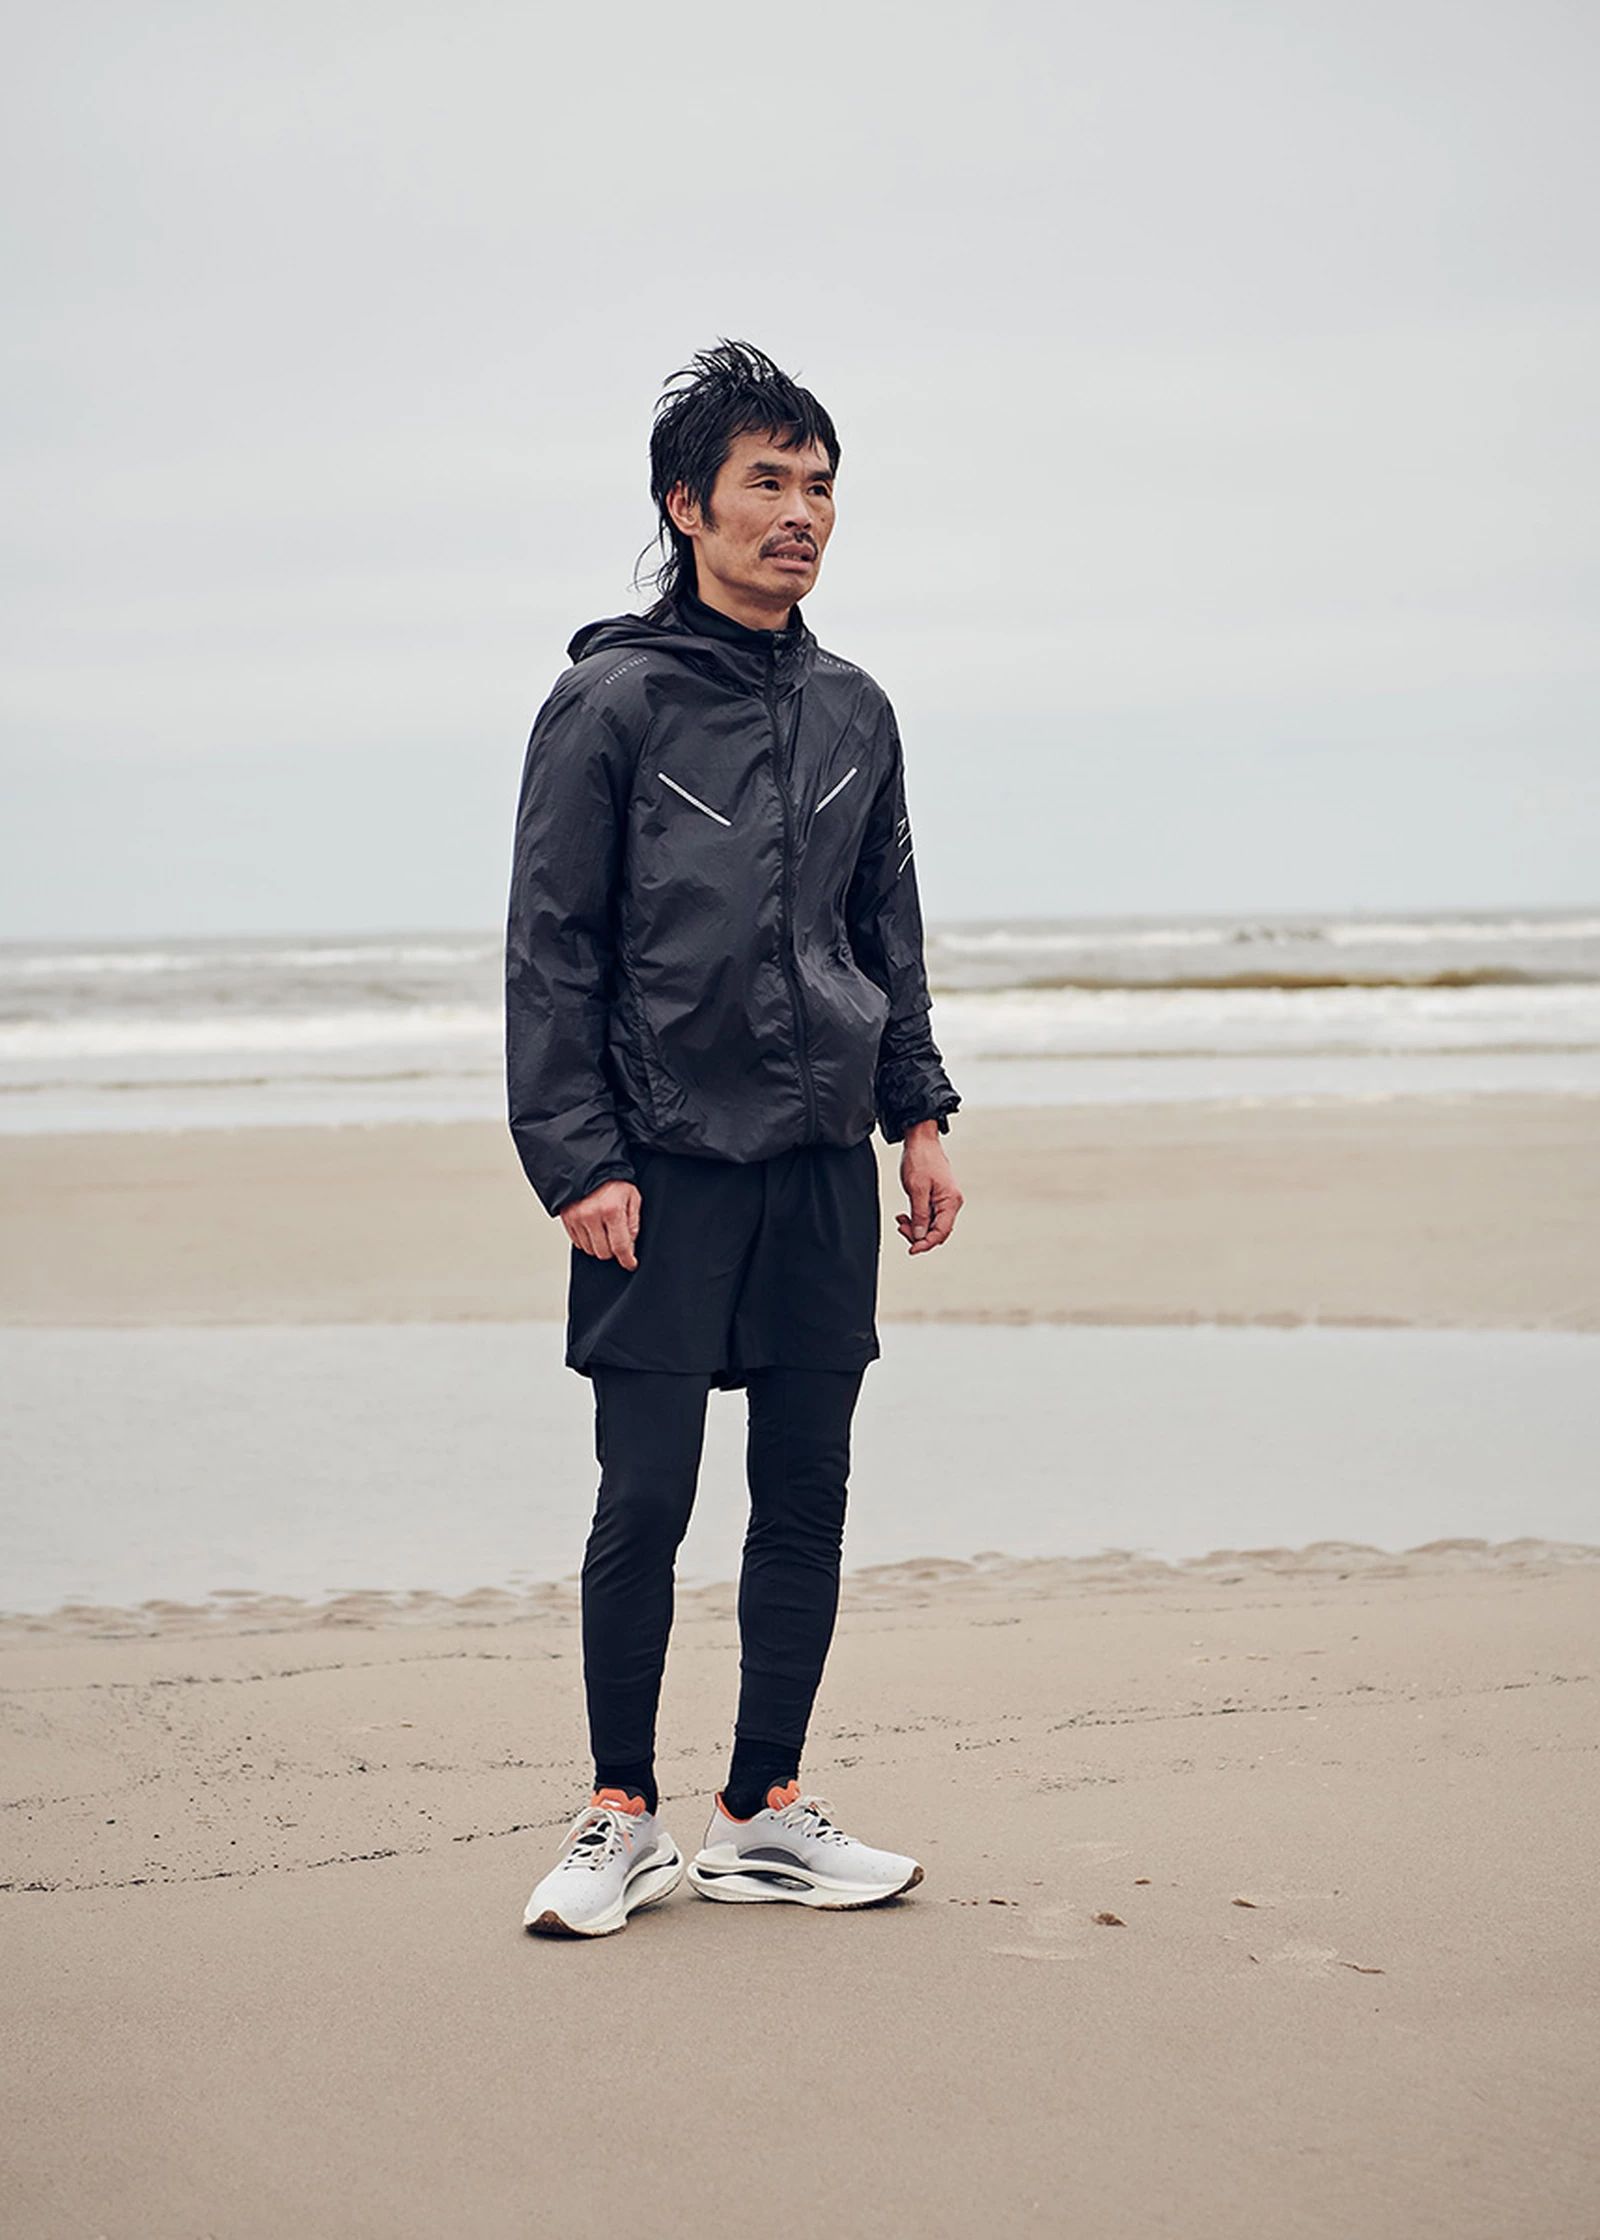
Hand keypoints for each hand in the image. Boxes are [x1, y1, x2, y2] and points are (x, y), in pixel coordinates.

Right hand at [561, 1178, 641, 1269]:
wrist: (591, 1165)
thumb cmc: (613, 1179)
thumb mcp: (633, 1197)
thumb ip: (633, 1223)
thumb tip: (630, 1246)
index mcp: (611, 1210)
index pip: (620, 1246)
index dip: (627, 1259)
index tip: (630, 1263)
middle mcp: (591, 1215)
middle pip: (603, 1252)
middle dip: (613, 1249)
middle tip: (616, 1238)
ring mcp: (576, 1217)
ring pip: (590, 1250)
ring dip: (599, 1245)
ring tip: (604, 1229)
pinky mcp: (566, 1218)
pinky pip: (577, 1242)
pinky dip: (587, 1240)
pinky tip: (593, 1228)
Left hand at [895, 1123, 962, 1254]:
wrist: (921, 1140)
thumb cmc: (920, 1160)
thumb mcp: (917, 1189)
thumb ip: (919, 1214)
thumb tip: (920, 1236)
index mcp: (950, 1202)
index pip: (941, 1232)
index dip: (926, 1244)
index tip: (911, 1250)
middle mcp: (951, 1203)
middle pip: (937, 1231)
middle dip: (919, 1235)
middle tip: (901, 1227)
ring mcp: (945, 1201)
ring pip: (932, 1225)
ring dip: (916, 1227)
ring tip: (901, 1220)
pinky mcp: (938, 1197)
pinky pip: (929, 1216)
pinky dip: (917, 1219)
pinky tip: (905, 1215)